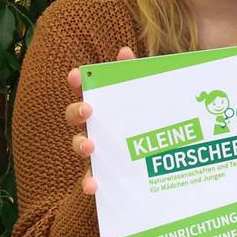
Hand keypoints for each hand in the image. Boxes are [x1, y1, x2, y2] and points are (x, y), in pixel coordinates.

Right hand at [65, 47, 136, 196]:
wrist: (161, 166)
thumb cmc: (151, 125)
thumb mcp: (149, 100)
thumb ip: (138, 77)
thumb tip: (124, 51)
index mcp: (107, 106)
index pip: (88, 89)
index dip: (78, 81)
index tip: (75, 75)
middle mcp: (96, 125)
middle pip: (76, 116)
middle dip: (77, 111)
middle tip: (89, 109)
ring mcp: (98, 151)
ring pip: (81, 146)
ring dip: (81, 144)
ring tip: (90, 146)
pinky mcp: (104, 176)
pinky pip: (91, 180)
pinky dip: (88, 183)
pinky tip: (93, 186)